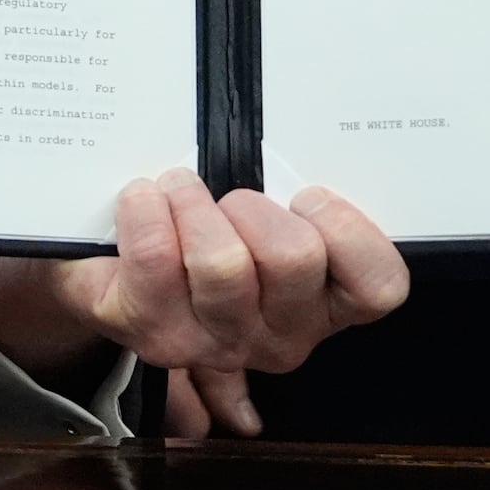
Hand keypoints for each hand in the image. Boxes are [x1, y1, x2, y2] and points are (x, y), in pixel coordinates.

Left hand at [0, 170, 408, 436]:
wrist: (111, 261)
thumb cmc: (205, 226)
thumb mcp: (268, 209)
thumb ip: (296, 192)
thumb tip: (298, 146)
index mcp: (325, 303)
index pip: (378, 286)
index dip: (348, 230)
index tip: (307, 195)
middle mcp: (280, 335)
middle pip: (295, 258)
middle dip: (255, 205)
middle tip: (228, 197)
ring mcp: (215, 342)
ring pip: (224, 263)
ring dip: (195, 204)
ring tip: (178, 189)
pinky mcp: (152, 333)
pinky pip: (157, 259)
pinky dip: (146, 211)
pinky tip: (142, 200)